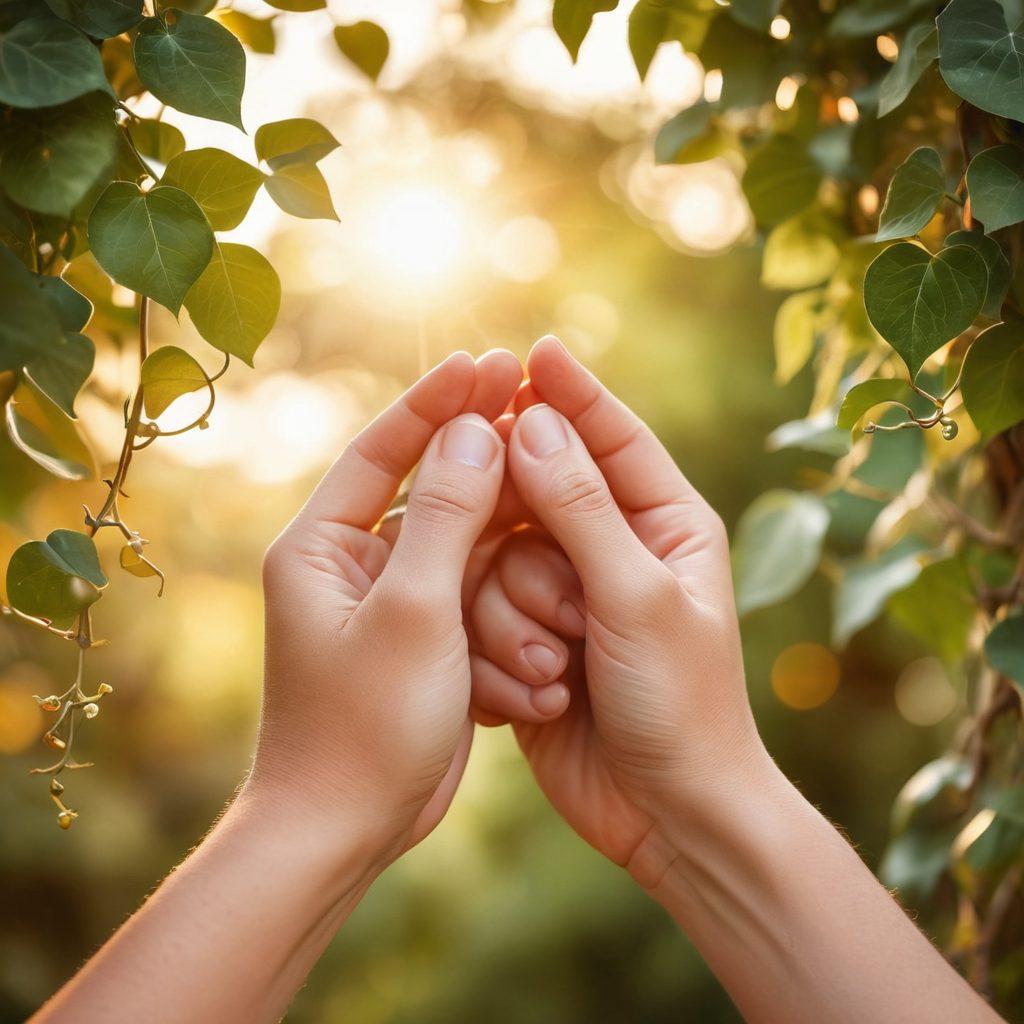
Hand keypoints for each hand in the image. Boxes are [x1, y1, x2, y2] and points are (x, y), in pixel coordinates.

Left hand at [250, 349, 521, 866]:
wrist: (346, 829)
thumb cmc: (364, 726)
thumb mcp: (414, 612)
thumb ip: (447, 518)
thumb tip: (474, 429)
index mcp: (321, 547)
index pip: (382, 450)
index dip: (436, 403)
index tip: (489, 363)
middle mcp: (350, 565)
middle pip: (427, 488)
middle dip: (482, 453)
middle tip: (536, 400)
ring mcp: (389, 602)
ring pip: (460, 543)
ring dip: (505, 529)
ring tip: (554, 477)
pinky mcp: (421, 639)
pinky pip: (472, 592)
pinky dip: (507, 586)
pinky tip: (547, 552)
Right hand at [467, 337, 766, 869]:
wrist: (668, 813)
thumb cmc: (679, 704)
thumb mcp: (636, 597)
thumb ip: (581, 508)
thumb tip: (532, 421)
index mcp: (667, 525)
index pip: (615, 438)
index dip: (575, 393)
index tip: (533, 349)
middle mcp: (616, 550)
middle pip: (541, 491)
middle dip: (525, 522)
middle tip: (489, 508)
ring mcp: (570, 595)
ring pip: (501, 553)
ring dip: (515, 610)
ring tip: (555, 662)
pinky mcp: (530, 639)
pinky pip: (485, 607)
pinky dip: (498, 644)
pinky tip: (534, 689)